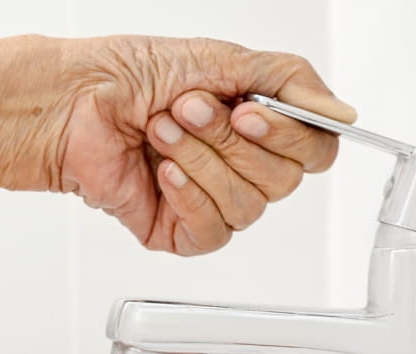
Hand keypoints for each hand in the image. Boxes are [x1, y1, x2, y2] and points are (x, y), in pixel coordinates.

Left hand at [49, 36, 355, 254]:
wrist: (73, 102)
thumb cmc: (131, 74)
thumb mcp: (224, 58)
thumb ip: (291, 82)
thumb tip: (342, 115)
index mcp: (259, 124)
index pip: (314, 151)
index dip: (289, 135)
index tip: (249, 113)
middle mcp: (242, 164)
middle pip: (284, 180)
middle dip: (230, 142)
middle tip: (188, 109)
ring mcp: (214, 200)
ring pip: (248, 205)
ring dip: (202, 162)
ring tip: (161, 132)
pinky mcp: (183, 232)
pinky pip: (214, 230)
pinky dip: (189, 195)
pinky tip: (162, 172)